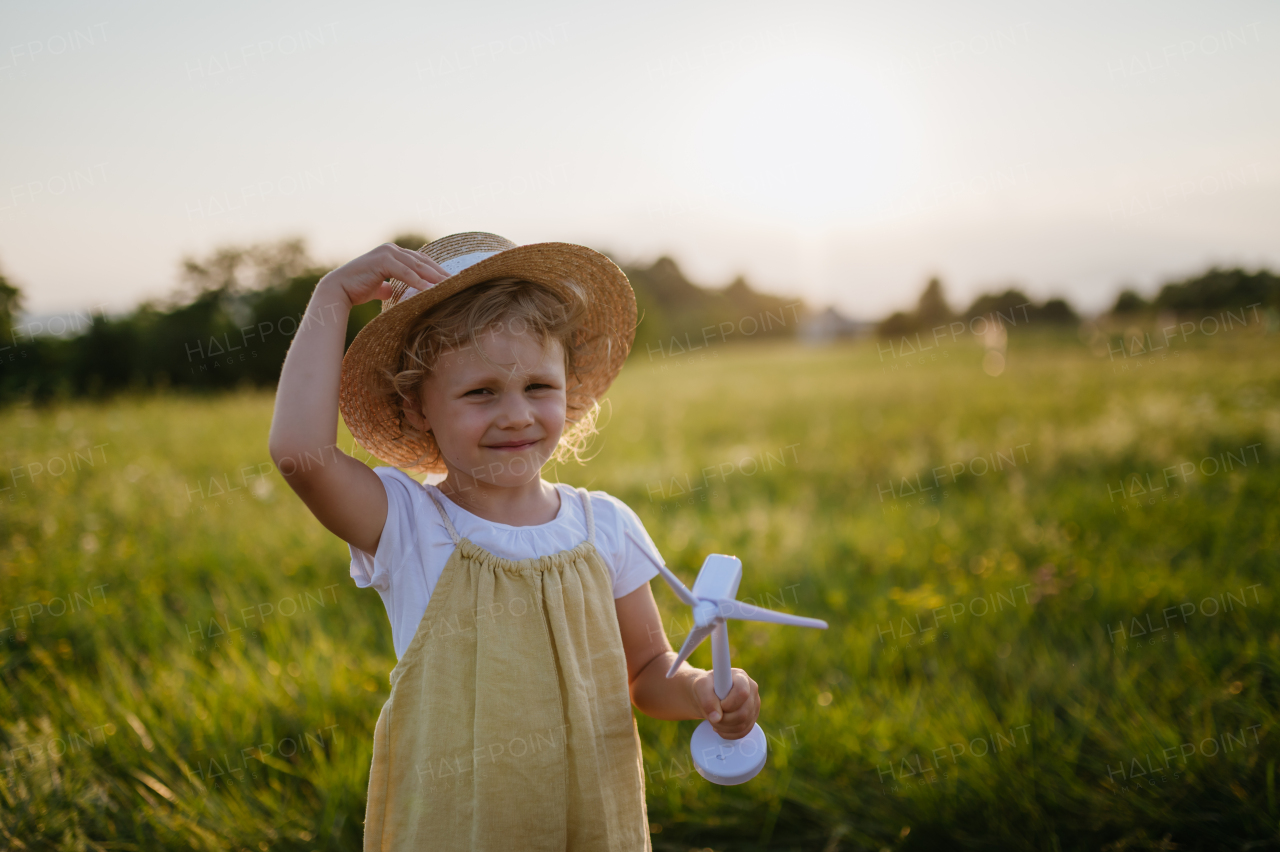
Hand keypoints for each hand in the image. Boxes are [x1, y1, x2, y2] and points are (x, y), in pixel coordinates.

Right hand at [319, 243, 450, 308]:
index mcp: (393, 253)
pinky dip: (418, 282)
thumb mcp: (379, 286)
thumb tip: (395, 292)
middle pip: (422, 262)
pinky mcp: (381, 261)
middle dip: (440, 273)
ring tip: (449, 286)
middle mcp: (391, 249)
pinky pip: (405, 272)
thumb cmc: (358, 289)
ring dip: (434, 277)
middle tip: (457, 282)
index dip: (437, 270)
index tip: (452, 280)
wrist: (338, 290)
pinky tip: (430, 290)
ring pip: (416, 266)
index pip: (421, 261)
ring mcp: (386, 253)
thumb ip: (390, 286)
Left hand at [690, 668, 759, 739]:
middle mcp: (751, 690)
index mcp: (741, 677)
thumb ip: (707, 698)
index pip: (742, 693)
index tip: (719, 704)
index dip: (729, 704)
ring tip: (714, 720)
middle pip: (743, 713)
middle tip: (712, 716)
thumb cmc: (705, 686)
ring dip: (724, 727)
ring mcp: (754, 705)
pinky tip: (720, 727)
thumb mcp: (701, 686)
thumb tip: (716, 718)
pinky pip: (743, 732)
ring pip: (743, 724)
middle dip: (724, 719)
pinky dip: (728, 733)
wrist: (708, 694)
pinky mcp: (752, 718)